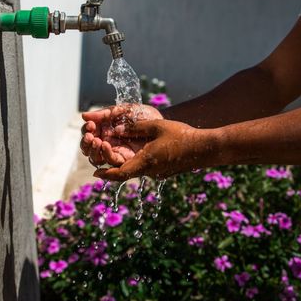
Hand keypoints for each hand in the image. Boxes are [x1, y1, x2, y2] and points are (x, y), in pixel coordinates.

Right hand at [80, 104, 162, 166]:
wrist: (162, 122)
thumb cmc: (143, 114)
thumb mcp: (122, 110)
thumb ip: (104, 113)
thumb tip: (84, 116)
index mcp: (104, 129)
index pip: (89, 132)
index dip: (87, 130)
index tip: (91, 125)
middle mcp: (107, 142)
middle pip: (88, 147)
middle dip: (86, 142)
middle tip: (91, 136)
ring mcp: (115, 152)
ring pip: (96, 157)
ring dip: (93, 150)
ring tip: (98, 141)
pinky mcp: (124, 161)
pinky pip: (110, 163)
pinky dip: (104, 155)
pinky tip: (104, 145)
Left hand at [93, 119, 218, 180]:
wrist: (205, 148)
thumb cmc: (182, 135)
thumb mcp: (156, 126)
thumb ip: (135, 127)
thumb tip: (118, 129)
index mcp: (146, 162)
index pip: (120, 174)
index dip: (106, 174)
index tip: (95, 174)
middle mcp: (150, 171)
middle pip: (124, 172)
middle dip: (111, 163)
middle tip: (101, 152)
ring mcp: (157, 173)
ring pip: (135, 169)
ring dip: (123, 162)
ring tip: (114, 149)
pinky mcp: (164, 171)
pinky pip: (145, 167)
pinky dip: (135, 161)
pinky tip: (135, 150)